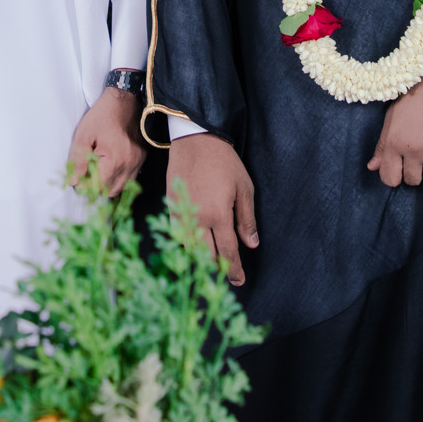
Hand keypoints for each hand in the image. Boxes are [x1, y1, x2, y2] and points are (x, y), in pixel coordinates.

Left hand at [66, 87, 144, 194]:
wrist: (126, 99)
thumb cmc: (103, 115)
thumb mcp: (84, 134)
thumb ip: (78, 160)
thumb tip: (74, 181)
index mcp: (114, 160)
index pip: (98, 187)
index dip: (84, 186)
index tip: (77, 179)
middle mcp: (129, 165)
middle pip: (110, 192)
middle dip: (95, 188)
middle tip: (86, 174)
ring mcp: (137, 163)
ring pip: (121, 188)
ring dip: (107, 185)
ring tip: (97, 171)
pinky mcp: (141, 159)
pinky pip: (129, 178)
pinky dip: (118, 178)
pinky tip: (109, 167)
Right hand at [167, 132, 257, 285]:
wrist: (196, 140)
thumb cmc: (224, 163)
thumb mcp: (244, 189)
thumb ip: (247, 220)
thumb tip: (251, 244)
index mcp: (218, 216)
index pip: (227, 252)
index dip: (234, 269)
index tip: (239, 281)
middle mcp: (197, 219)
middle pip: (206, 255)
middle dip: (217, 269)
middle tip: (227, 276)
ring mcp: (181, 213)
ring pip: (189, 247)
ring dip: (201, 257)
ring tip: (212, 262)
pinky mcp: (171, 206)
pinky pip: (177, 233)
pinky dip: (187, 242)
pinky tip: (196, 243)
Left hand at [367, 72, 422, 187]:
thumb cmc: (416, 95)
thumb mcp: (392, 117)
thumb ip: (382, 145)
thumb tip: (372, 167)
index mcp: (394, 142)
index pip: (389, 178)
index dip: (394, 175)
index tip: (401, 167)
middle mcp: (413, 150)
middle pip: (412, 180)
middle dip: (414, 170)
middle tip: (420, 154)